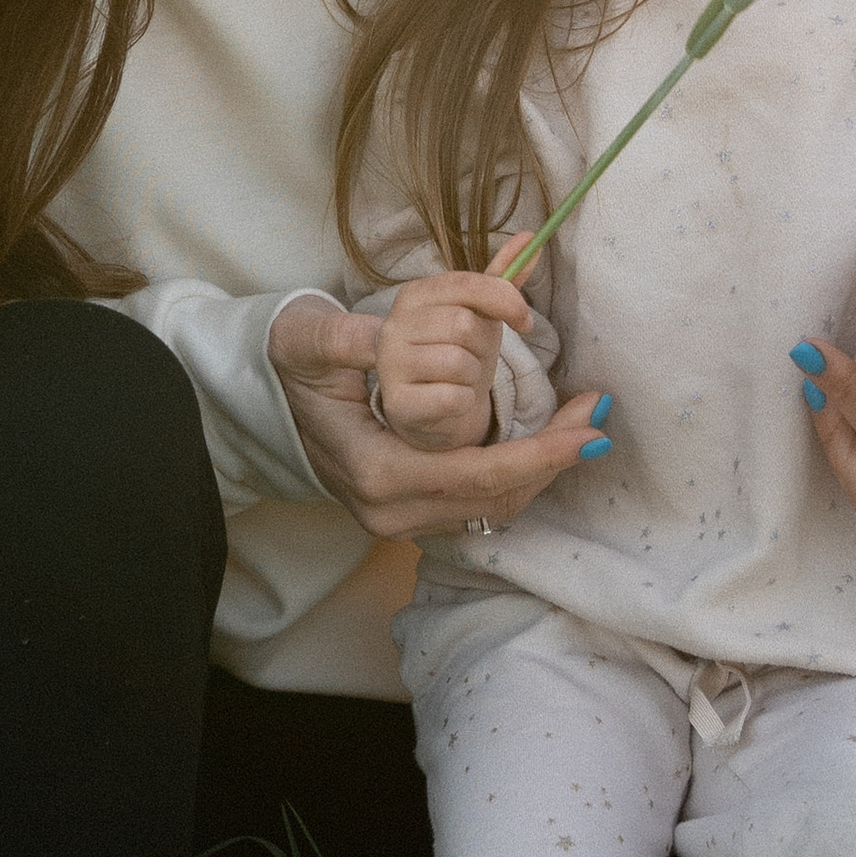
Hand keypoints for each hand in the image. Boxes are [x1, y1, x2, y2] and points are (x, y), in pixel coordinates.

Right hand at [270, 290, 610, 538]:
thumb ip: (349, 339)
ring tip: (585, 424)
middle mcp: (392, 511)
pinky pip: (479, 503)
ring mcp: (400, 520)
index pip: (479, 476)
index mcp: (378, 474)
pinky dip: (517, 474)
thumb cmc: (287, 371)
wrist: (255, 408)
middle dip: (555, 460)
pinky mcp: (409, 513)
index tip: (588, 429)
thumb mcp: (310, 343)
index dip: (541, 455)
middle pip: (497, 499)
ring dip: (543, 469)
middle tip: (600, 416)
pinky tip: (546, 441)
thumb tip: (384, 336)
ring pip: (493, 507)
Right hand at [377, 264, 530, 452]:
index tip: (526, 321)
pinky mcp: (397, 403)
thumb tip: (529, 237)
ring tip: (460, 379)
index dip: (505, 300)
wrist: (435, 407)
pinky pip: (452, 397)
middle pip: (464, 325)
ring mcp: (391, 364)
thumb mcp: (481, 314)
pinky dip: (464, 401)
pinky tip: (452, 400)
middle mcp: (395, 325)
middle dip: (483, 346)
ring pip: (459, 362)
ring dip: (473, 376)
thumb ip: (502, 279)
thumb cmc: (459, 353)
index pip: (466, 284)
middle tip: (476, 357)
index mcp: (415, 295)